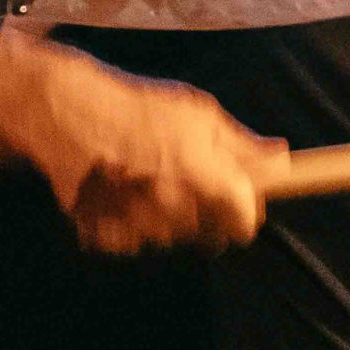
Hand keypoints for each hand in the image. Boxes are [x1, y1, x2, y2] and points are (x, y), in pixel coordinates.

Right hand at [16, 47, 283, 254]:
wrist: (68, 114)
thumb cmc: (141, 107)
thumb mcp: (200, 114)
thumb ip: (243, 145)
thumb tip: (281, 161)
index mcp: (204, 178)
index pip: (243, 222)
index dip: (246, 212)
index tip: (241, 200)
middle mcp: (172, 208)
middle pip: (211, 233)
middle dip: (210, 212)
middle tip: (192, 181)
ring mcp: (136, 225)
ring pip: (174, 238)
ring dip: (173, 218)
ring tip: (154, 180)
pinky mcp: (104, 235)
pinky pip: (135, 241)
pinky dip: (135, 224)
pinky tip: (127, 193)